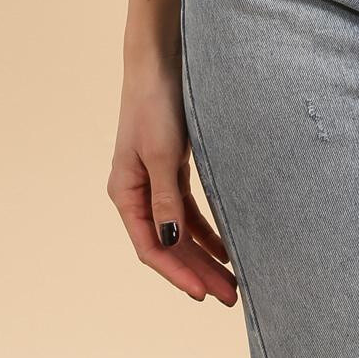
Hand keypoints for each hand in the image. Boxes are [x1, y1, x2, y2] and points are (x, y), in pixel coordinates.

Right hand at [107, 54, 238, 305]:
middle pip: (169, 244)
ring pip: (181, 231)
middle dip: (198, 271)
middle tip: (230, 296)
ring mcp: (156, 181)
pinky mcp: (173, 168)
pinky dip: (207, 230)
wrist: (161, 60)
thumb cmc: (155, 103)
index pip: (151, 247)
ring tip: (233, 281)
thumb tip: (171, 244)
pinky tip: (227, 247)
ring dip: (205, 255)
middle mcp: (138, 192)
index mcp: (125, 193)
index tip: (204, 293)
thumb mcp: (162, 154)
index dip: (178, 273)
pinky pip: (189, 211)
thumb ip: (166, 201)